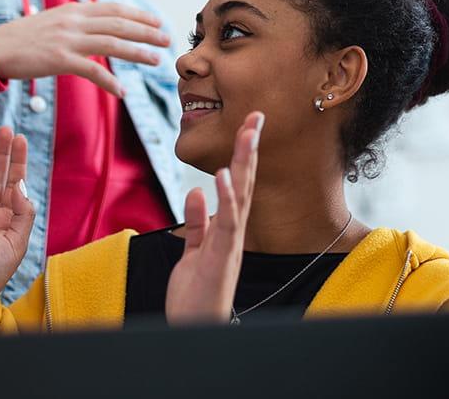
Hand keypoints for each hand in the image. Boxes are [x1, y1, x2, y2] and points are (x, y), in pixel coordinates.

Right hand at [0, 2, 170, 96]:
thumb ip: (77, 21)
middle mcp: (73, 21)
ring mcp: (67, 39)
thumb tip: (99, 25)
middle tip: (167, 39)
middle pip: (119, 24)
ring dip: (137, 53)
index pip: (114, 8)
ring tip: (155, 61)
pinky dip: (109, 81)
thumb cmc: (23, 37)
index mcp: (73, 9)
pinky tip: (121, 92)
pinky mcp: (59, 60)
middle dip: (146, 31)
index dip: (138, 14)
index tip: (157, 21)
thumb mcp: (53, 20)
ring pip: (112, 44)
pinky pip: (91, 71)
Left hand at [165, 112, 263, 324]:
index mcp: (227, 230)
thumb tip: (196, 191)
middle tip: (256, 116)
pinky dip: (226, 200)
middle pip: (245, 183)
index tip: (248, 125)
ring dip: (243, 165)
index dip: (242, 155)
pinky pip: (226, 224)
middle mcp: (234, 233)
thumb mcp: (192, 253)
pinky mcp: (221, 258)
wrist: (195, 332)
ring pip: (241, 197)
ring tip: (247, 134)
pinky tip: (222, 177)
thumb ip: (196, 224)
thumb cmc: (195, 297)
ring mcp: (230, 244)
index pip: (237, 185)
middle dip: (250, 149)